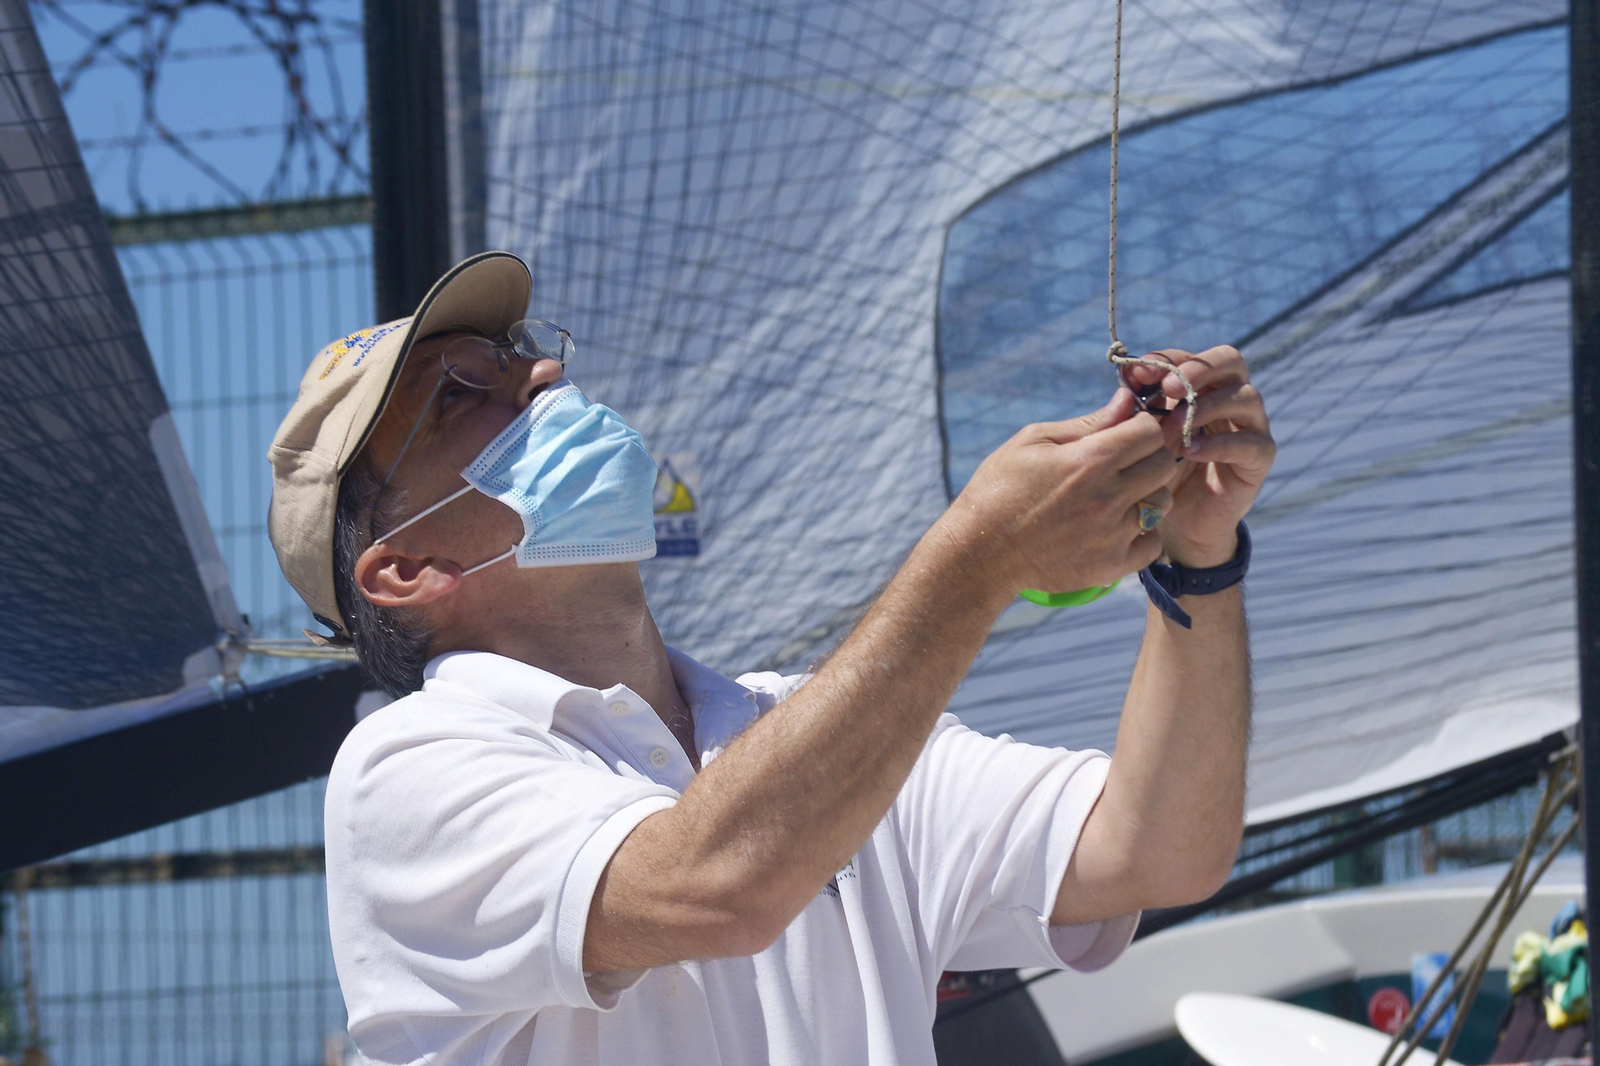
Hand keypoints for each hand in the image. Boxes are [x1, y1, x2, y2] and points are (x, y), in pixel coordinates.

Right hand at [944, 390, 1177, 594]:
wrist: (981, 553)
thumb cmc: (999, 489)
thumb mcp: (1033, 442)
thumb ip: (1086, 423)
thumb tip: (1127, 400)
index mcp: (1088, 460)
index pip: (1150, 431)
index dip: (1141, 426)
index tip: (1125, 433)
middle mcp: (1107, 497)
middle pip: (1164, 464)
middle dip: (1148, 456)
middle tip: (1123, 464)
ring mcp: (1111, 535)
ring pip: (1162, 503)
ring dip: (1148, 495)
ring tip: (1117, 497)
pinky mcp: (1110, 566)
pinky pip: (1153, 544)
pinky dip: (1142, 534)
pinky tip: (1116, 527)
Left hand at [1121, 345, 1274, 566]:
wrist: (1178, 519)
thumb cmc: (1159, 470)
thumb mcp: (1143, 437)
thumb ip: (1136, 408)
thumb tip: (1125, 376)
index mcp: (1203, 387)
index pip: (1192, 358)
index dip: (1166, 360)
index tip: (1136, 374)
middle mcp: (1231, 399)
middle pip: (1231, 361)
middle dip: (1197, 369)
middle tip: (1167, 387)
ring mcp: (1251, 426)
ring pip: (1246, 397)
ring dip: (1207, 406)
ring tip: (1176, 424)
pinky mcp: (1260, 458)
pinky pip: (1251, 443)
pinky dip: (1219, 444)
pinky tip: (1191, 451)